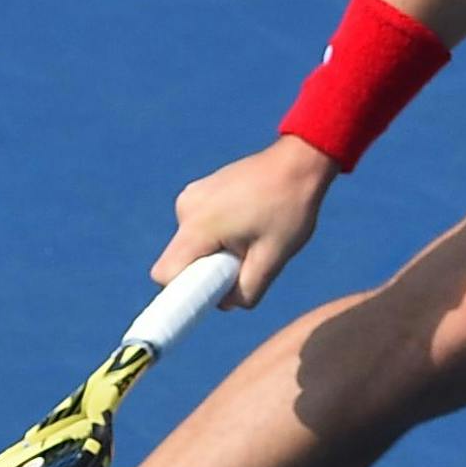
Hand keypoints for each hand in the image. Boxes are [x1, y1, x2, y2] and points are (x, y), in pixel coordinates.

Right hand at [153, 136, 335, 308]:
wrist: (299, 162)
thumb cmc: (289, 209)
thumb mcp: (272, 259)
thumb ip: (245, 290)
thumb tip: (224, 304)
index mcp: (198, 226)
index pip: (166, 274)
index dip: (183, 292)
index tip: (208, 296)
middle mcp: (185, 209)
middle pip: (180, 260)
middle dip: (207, 271)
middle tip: (244, 260)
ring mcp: (191, 196)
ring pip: (192, 243)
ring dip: (215, 251)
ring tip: (251, 236)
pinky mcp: (200, 190)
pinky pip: (199, 226)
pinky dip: (218, 235)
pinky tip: (247, 222)